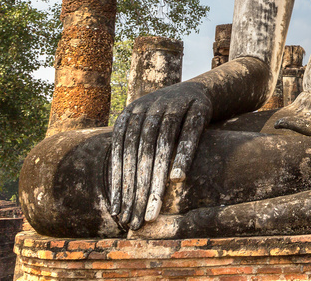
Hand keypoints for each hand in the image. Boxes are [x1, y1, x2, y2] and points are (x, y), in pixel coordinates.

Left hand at [109, 80, 211, 230]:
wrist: (197, 90)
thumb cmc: (165, 120)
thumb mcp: (143, 129)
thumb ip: (129, 152)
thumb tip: (113, 194)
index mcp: (129, 115)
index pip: (120, 155)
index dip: (118, 185)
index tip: (118, 214)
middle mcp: (148, 108)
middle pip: (139, 155)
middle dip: (136, 191)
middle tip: (134, 221)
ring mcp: (173, 106)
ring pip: (161, 148)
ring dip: (156, 182)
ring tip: (153, 211)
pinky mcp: (198, 108)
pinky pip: (189, 135)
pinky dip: (182, 156)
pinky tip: (177, 179)